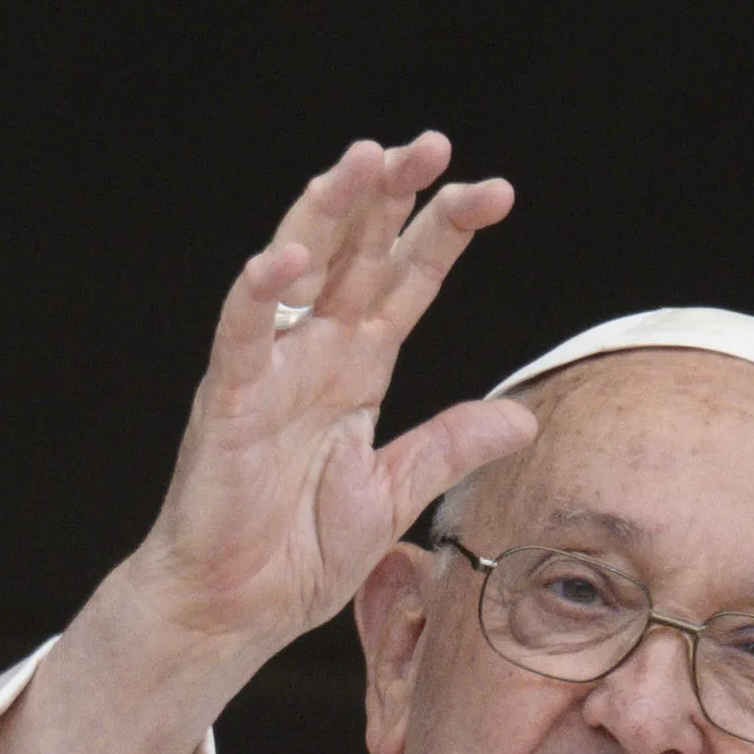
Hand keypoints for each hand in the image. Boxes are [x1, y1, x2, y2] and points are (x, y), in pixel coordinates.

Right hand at [0, 134, 531, 753]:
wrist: (235, 609)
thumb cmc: (296, 552)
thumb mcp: (394, 495)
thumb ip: (450, 447)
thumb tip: (523, 419)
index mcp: (358, 369)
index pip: (408, 281)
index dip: (445, 233)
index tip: (495, 191)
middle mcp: (315, 354)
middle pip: (357, 253)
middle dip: (391, 195)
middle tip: (431, 144)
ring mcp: (270, 370)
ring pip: (299, 269)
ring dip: (328, 212)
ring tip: (363, 161)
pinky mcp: (230, 402)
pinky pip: (242, 336)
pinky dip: (259, 295)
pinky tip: (285, 257)